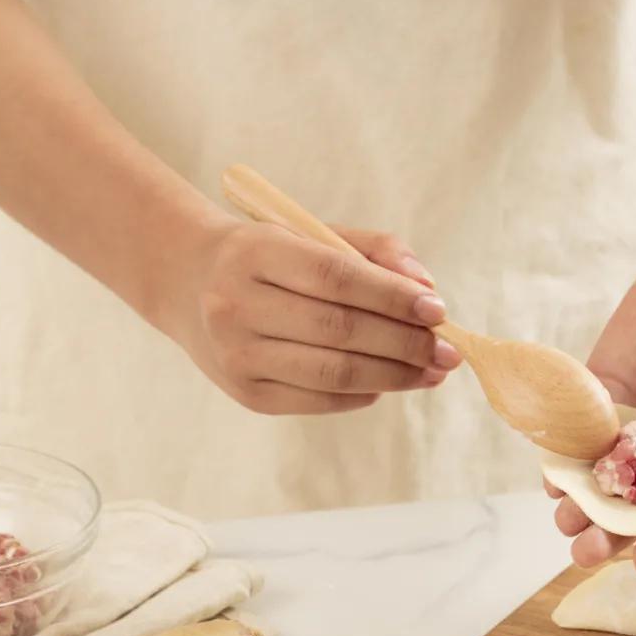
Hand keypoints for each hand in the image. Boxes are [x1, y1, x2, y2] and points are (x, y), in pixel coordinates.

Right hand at [160, 211, 461, 413]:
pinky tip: (387, 383)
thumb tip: (426, 288)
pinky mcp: (245, 394)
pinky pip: (317, 400)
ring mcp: (237, 355)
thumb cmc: (269, 257)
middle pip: (339, 331)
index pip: (336, 277)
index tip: (437, 309)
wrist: (189, 283)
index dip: (392, 296)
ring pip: (332, 373)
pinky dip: (362, 394)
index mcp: (255, 253)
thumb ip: (374, 251)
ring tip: (430, 372)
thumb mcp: (312, 235)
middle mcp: (237, 306)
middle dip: (404, 343)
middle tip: (446, 351)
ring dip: (393, 376)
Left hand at [548, 253, 635, 570]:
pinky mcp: (596, 402)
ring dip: (579, 508)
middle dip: (609, 536)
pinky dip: (560, 460)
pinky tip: (550, 475)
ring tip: (565, 519)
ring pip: (599, 483)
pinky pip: (574, 439)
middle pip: (634, 511)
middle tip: (586, 551)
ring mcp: (627, 431)